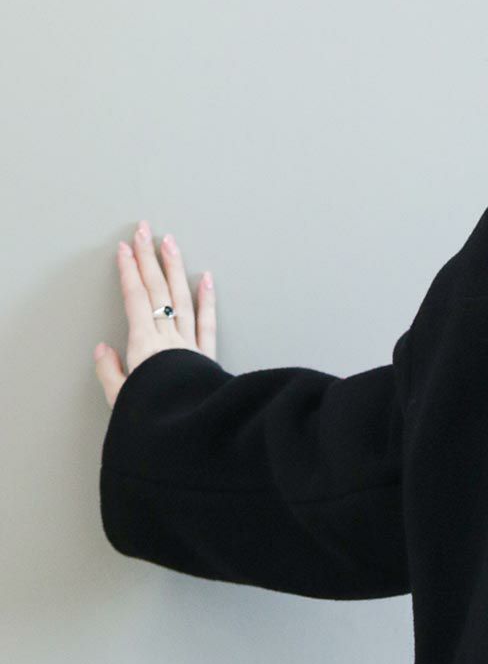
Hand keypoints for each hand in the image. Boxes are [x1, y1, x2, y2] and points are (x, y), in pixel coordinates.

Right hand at [95, 219, 216, 408]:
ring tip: (171, 243)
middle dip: (149, 258)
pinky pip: (208, 324)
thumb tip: (103, 349)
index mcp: (144, 346)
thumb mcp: (121, 400)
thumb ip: (110, 373)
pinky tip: (207, 279)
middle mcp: (169, 339)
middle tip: (144, 230)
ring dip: (176, 269)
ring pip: (183, 300)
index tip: (125, 248)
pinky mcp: (209, 359)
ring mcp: (191, 346)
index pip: (136, 299)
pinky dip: (207, 301)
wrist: (193, 433)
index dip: (129, 272)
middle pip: (158, 291)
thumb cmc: (156, 420)